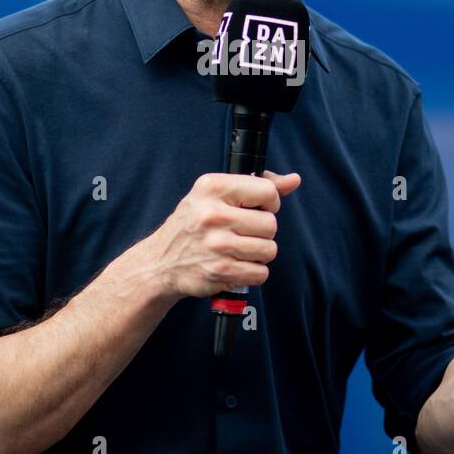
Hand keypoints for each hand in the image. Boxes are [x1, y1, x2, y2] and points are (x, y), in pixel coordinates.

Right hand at [144, 170, 300, 300]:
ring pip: (269, 250)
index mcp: (212, 187)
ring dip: (259, 254)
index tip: (257, 209)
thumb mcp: (216, 194)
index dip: (269, 203)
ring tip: (239, 250)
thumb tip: (293, 180)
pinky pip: (260, 273)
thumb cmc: (193, 225)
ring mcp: (216, 244)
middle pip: (270, 224)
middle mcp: (212, 214)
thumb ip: (257, 186)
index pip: (267, 191)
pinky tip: (236, 265)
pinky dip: (253, 272)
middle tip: (243, 233)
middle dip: (262, 232)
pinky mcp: (220, 271)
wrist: (160, 262)